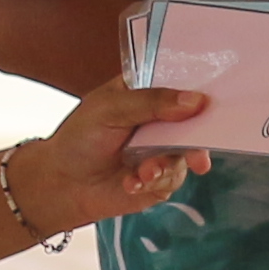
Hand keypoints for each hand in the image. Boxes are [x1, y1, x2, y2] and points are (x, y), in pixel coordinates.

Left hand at [11, 85, 207, 233]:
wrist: (61, 185)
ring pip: (187, 154)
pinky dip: (153, 182)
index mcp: (147, 92)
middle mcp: (161, 120)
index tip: (207, 102)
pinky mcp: (162, 179)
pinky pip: (173, 179)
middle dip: (196, 138)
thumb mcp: (110, 109)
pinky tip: (132, 183)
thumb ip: (151, 102)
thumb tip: (195, 101)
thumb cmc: (78, 139)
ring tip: (144, 172)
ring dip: (165, 165)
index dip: (198, 91)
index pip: (182, 84)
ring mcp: (163, 150)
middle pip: (195, 120)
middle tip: (195, 154)